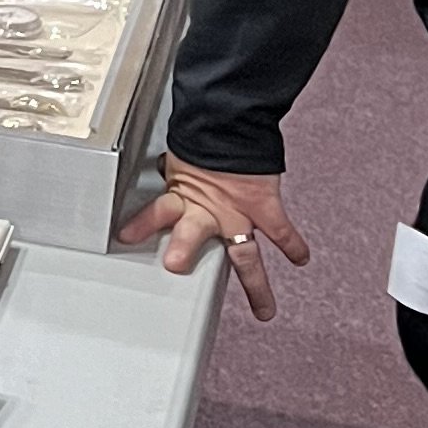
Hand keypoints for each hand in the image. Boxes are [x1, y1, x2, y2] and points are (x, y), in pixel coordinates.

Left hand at [118, 157, 311, 320]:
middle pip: (194, 235)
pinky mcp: (263, 203)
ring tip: (264, 310)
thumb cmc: (206, 138)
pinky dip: (293, 244)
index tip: (125, 238)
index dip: (142, 224)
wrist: (232, 118)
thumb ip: (171, 174)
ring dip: (255, 282)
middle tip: (175, 265)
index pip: (158, 212)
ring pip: (245, 254)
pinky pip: (280, 229)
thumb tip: (155, 168)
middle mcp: (208, 209)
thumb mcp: (181, 158)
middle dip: (184, 249)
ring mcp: (238, 211)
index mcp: (184, 196)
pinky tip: (301, 259)